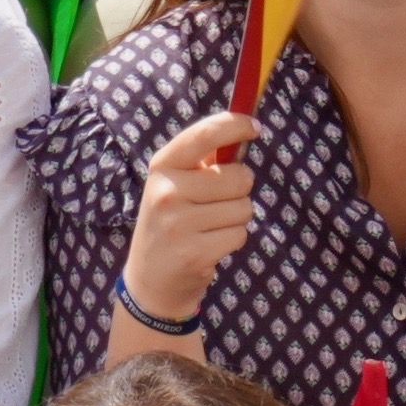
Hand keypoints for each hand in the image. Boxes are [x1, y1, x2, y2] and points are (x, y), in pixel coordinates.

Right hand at [122, 110, 260, 328]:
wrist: (150, 280)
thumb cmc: (171, 222)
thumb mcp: (174, 184)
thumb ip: (205, 159)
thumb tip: (244, 129)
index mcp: (162, 167)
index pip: (204, 135)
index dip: (235, 126)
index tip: (255, 127)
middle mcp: (166, 192)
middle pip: (238, 177)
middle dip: (239, 190)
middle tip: (215, 204)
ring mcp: (179, 224)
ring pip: (244, 207)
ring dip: (236, 218)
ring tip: (209, 228)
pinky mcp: (195, 252)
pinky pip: (240, 234)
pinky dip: (233, 240)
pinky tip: (210, 245)